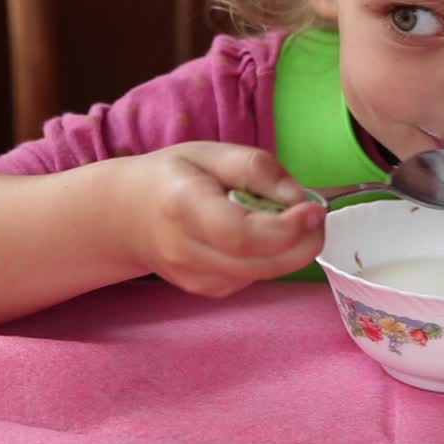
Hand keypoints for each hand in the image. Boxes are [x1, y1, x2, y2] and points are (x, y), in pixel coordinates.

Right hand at [125, 142, 325, 297]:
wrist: (126, 216)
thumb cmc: (172, 176)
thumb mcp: (210, 153)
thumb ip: (256, 167)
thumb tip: (299, 196)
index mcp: (183, 205)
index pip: (238, 233)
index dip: (284, 228)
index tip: (314, 209)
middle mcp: (186, 250)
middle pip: (259, 264)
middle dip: (303, 242)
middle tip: (316, 215)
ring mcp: (194, 278)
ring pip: (263, 274)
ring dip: (290, 250)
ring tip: (285, 218)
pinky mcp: (206, 290)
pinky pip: (255, 278)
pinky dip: (269, 258)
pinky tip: (259, 235)